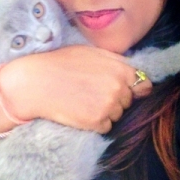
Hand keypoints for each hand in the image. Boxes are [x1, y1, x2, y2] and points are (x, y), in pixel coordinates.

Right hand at [0, 46, 152, 132]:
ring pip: (117, 115)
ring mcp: (109, 106)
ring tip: (83, 101)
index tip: (115, 88)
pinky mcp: (97, 122)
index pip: (142, 85)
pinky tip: (80, 111)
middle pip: (128, 101)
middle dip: (114, 99)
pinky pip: (106, 127)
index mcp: (121, 69)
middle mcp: (119, 88)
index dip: (130, 87)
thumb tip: (140, 79)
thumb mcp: (92, 53)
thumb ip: (118, 63)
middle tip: (90, 92)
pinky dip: (95, 123)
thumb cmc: (62, 64)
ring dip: (105, 112)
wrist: (36, 82)